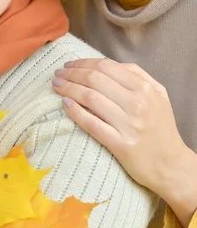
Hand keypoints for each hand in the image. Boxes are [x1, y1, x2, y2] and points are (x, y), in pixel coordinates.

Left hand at [52, 58, 196, 227]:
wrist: (172, 165)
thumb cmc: (161, 128)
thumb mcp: (158, 95)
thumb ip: (137, 75)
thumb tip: (108, 65)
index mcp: (144, 88)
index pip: (106, 66)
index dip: (82, 63)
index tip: (68, 65)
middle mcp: (137, 103)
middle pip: (94, 79)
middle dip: (71, 74)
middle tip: (57, 75)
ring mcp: (129, 124)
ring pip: (90, 98)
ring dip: (68, 89)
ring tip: (56, 86)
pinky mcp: (121, 144)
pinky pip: (91, 124)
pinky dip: (75, 111)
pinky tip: (65, 104)